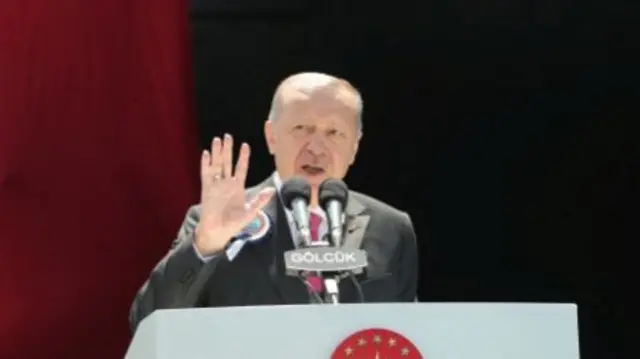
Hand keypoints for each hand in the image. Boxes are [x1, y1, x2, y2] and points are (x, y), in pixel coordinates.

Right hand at [194, 134, 274, 254]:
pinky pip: (206, 174)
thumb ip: (260, 200)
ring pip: (216, 165)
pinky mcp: (206, 190)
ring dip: (217, 153)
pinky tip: (206, 153)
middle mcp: (226, 184)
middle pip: (227, 162)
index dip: (243, 157)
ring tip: (217, 140)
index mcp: (237, 187)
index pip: (241, 168)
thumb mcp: (250, 212)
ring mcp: (216, 186)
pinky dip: (206, 164)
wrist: (218, 232)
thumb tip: (272, 190)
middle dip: (228, 149)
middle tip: (228, 136)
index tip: (245, 146)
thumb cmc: (233, 224)